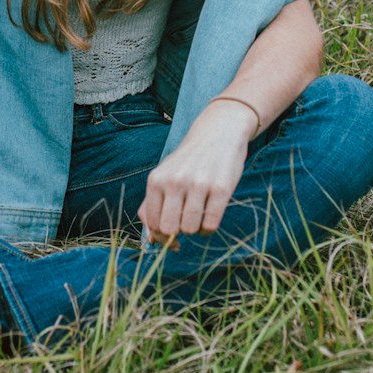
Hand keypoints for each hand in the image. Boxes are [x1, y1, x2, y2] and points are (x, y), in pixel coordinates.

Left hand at [138, 100, 252, 245]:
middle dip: (178, 233)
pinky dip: (209, 228)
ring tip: (198, 215)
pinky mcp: (221, 188)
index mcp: (156, 180)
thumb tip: (151, 240)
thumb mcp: (164, 175)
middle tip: (185, 222)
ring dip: (195, 229)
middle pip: (169, 229)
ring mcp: (198, 184)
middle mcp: (175, 181)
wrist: (219, 132)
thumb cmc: (188, 161)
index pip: (152, 223)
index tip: (170, 235)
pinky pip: (211, 225)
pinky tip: (210, 214)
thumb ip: (152, 205)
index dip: (160, 236)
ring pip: (190, 229)